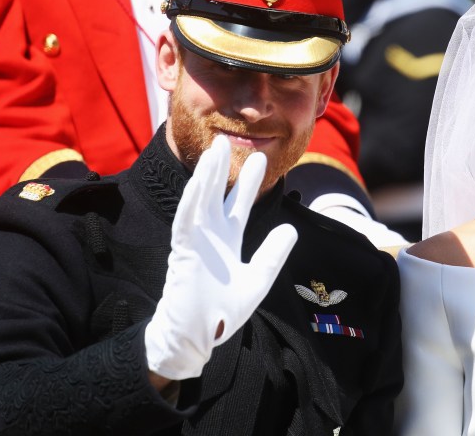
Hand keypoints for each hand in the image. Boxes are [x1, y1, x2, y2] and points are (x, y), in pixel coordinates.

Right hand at [144, 135, 297, 379]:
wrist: (199, 336)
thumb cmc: (224, 312)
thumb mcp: (259, 279)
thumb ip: (274, 254)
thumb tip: (290, 229)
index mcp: (228, 240)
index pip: (238, 204)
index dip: (248, 182)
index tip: (259, 158)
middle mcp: (211, 236)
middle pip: (218, 195)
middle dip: (224, 168)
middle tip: (231, 139)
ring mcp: (196, 242)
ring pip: (200, 201)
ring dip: (206, 176)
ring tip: (216, 149)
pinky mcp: (184, 253)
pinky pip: (186, 222)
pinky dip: (192, 202)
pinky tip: (198, 183)